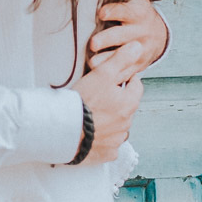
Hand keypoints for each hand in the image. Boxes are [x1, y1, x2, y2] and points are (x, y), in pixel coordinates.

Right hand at [75, 42, 144, 163]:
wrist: (64, 130)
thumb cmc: (82, 101)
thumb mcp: (102, 74)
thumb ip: (121, 59)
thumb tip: (138, 46)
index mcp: (129, 103)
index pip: (136, 86)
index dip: (124, 79)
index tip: (112, 78)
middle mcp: (127, 124)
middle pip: (126, 107)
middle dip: (116, 101)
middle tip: (97, 96)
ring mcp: (117, 141)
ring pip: (118, 127)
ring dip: (110, 121)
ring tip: (92, 115)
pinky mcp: (106, 154)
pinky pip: (109, 146)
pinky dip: (103, 140)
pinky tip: (91, 134)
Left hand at [88, 0, 167, 72]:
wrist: (158, 35)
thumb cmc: (136, 12)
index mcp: (138, 12)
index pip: (125, 11)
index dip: (113, 11)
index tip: (101, 13)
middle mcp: (140, 31)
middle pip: (121, 36)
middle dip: (106, 39)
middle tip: (93, 43)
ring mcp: (139, 50)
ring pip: (122, 57)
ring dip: (106, 60)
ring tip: (92, 62)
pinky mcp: (138, 65)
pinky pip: (124, 73)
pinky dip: (112, 75)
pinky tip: (99, 76)